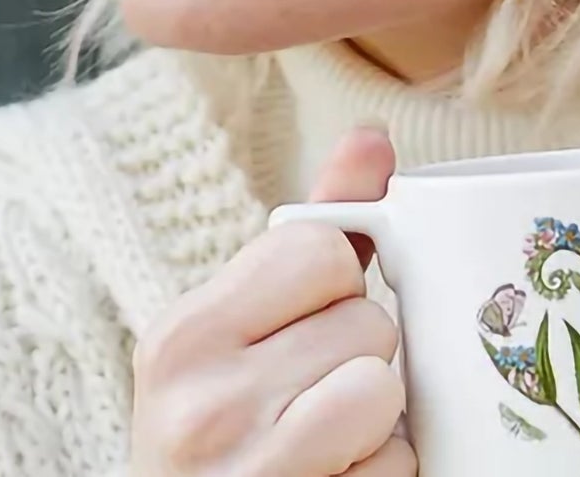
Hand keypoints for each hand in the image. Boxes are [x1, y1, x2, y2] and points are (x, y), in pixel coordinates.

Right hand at [131, 127, 414, 475]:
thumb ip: (312, 228)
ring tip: (324, 437)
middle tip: (308, 395)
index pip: (322, 250)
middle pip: (367, 322)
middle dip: (358, 354)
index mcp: (181, 336)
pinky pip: (398, 464)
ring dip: (376, 418)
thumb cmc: (220, 429)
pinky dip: (383, 473)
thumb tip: (372, 135)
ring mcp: (255, 473)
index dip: (335, 286)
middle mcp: (204, 405)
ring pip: (386, 388)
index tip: (300, 326)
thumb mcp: (235, 329)